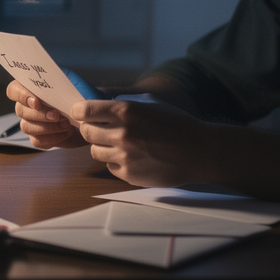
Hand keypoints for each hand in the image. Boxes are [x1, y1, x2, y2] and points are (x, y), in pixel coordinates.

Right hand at [6, 80, 88, 148]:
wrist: (92, 116)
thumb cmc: (81, 96)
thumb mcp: (76, 83)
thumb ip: (64, 80)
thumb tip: (54, 82)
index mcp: (31, 88)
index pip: (14, 90)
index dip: (21, 95)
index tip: (37, 101)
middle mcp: (27, 106)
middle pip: (20, 110)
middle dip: (40, 114)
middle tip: (57, 115)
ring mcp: (31, 123)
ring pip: (27, 127)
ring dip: (48, 127)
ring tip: (67, 124)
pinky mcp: (39, 138)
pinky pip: (38, 141)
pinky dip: (53, 138)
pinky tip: (67, 132)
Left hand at [71, 98, 217, 186]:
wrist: (200, 152)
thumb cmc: (176, 124)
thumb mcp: (150, 104)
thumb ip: (123, 104)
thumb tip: (97, 105)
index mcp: (126, 111)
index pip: (84, 110)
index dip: (80, 111)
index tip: (81, 113)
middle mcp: (122, 133)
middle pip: (86, 132)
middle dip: (92, 129)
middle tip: (102, 129)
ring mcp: (124, 156)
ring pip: (95, 151)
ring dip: (103, 146)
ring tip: (122, 144)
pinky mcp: (129, 175)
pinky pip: (109, 166)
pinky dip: (116, 162)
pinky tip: (133, 157)